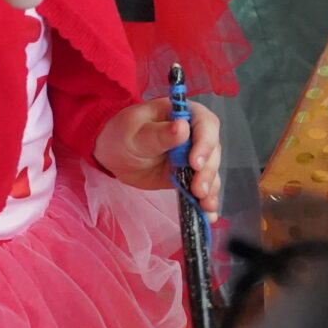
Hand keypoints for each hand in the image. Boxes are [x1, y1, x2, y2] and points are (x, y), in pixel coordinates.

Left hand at [97, 95, 222, 208]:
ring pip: (211, 170)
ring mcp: (194, 155)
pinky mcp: (190, 175)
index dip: (205, 142)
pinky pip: (203, 186)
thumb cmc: (123, 135)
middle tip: (198, 189)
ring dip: (211, 187)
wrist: (115, 155)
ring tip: (204, 204)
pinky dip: (207, 200)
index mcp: (184, 114)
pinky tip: (209, 214)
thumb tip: (182, 127)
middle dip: (208, 171)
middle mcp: (195, 133)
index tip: (195, 163)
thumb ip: (158, 134)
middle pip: (212, 150)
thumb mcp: (135, 133)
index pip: (205, 124)